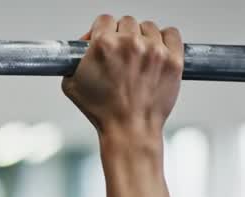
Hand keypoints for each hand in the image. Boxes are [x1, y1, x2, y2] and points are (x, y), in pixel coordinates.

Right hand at [62, 15, 183, 141]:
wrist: (129, 129)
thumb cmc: (102, 111)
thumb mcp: (71, 85)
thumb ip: (74, 60)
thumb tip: (81, 48)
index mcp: (104, 45)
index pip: (104, 20)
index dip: (100, 31)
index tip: (103, 41)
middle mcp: (131, 43)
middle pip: (127, 22)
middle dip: (121, 35)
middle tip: (120, 54)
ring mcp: (155, 50)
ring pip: (148, 27)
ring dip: (142, 38)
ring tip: (138, 57)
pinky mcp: (173, 59)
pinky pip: (171, 33)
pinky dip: (164, 39)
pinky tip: (156, 51)